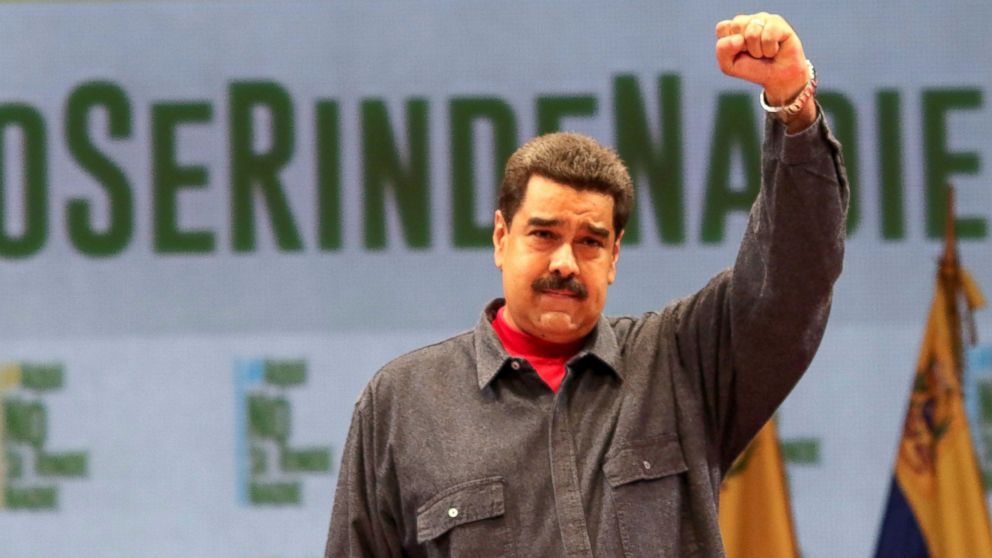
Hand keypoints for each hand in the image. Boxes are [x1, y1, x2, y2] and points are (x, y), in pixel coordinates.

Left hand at [715, 13, 815, 129]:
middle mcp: (749, 20)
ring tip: (765, 55)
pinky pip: (768, 32)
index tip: (740, 55)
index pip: (723, 28)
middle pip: (736, 26)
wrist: (779, 81)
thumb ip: (723, 50)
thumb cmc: (754, 72)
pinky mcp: (780, 23)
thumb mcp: (729, 66)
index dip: (730, 45)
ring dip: (757, 49)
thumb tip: (739, 37)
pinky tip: (774, 51)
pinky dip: (769, 48)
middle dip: (743, 48)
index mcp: (734, 28)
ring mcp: (765, 19)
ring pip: (751, 29)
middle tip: (755, 56)